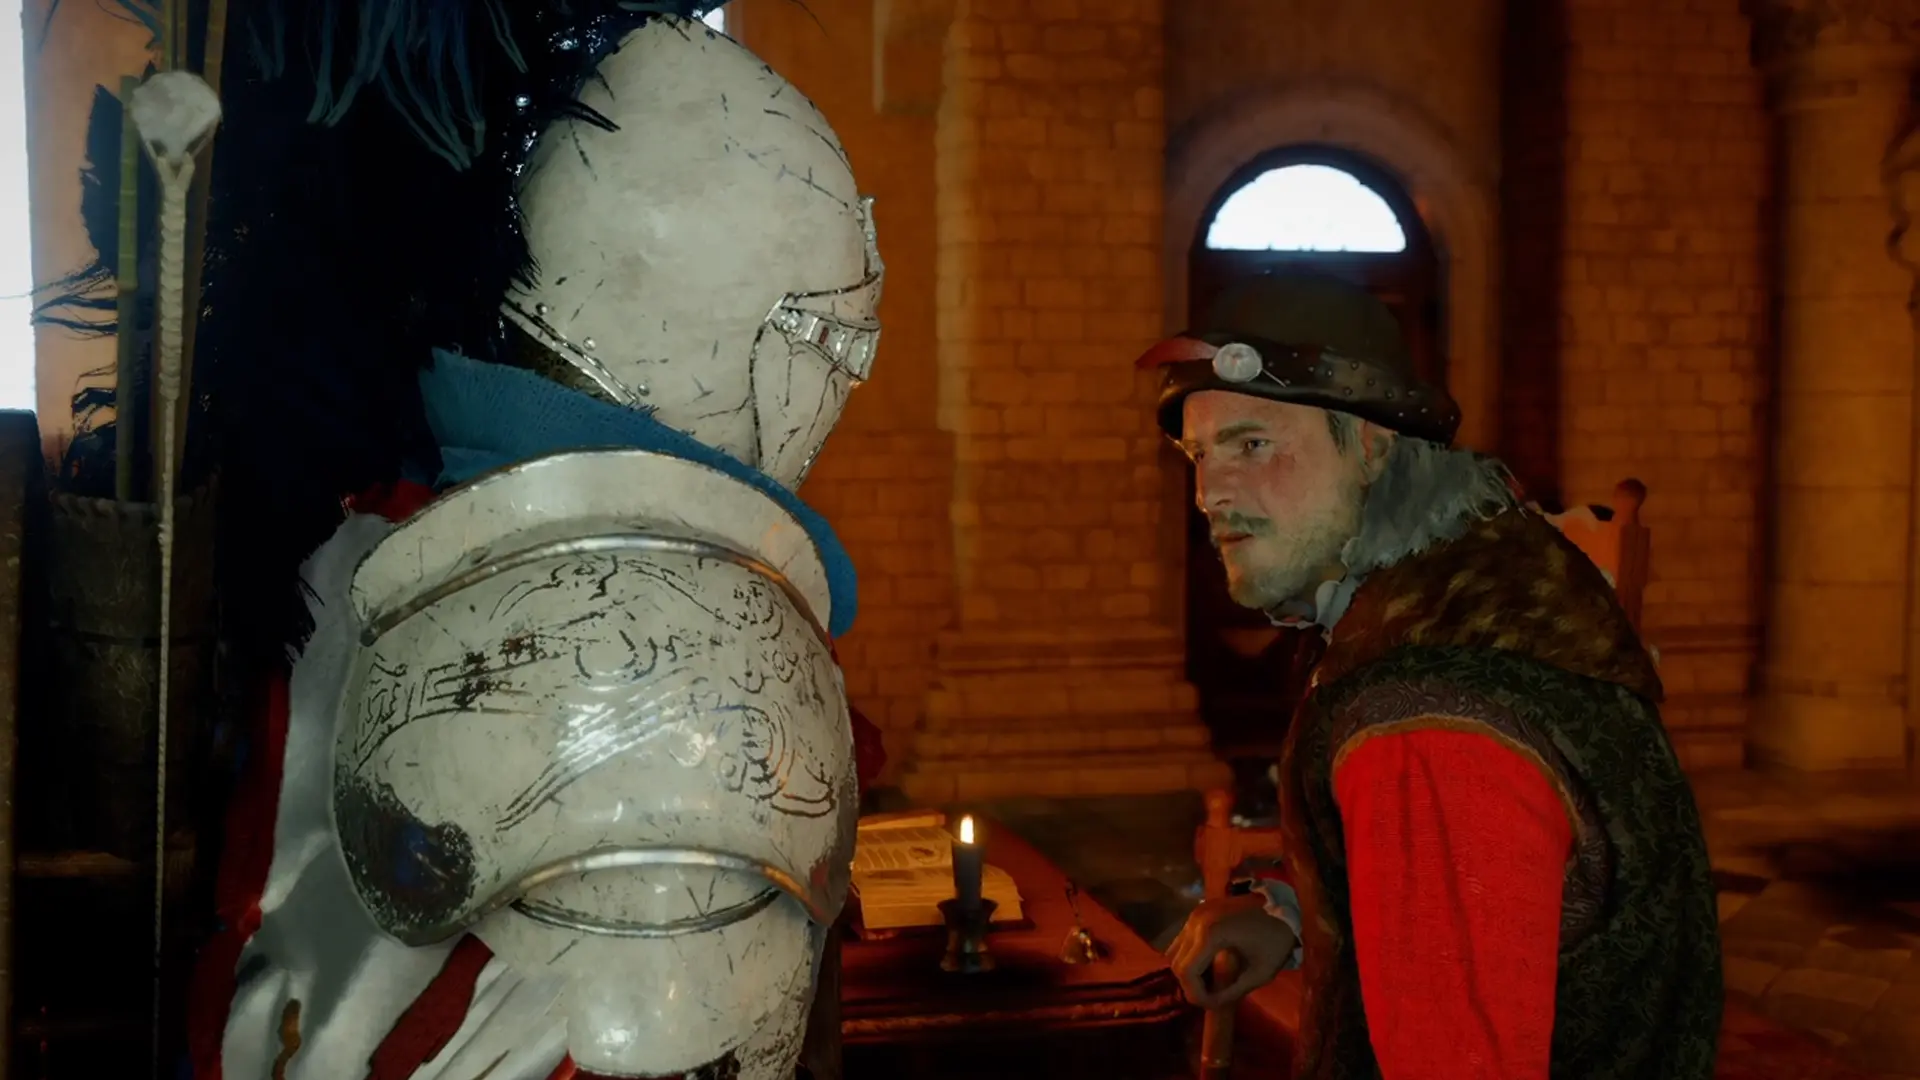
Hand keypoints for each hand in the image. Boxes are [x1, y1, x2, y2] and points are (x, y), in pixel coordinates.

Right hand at [1165, 893, 1297, 1008]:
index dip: (1195, 994)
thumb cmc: (1276, 940)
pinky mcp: (1199, 912)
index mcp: (1210, 934)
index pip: (1187, 972)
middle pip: (1177, 963)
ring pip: (1176, 951)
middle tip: (1210, 998)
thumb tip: (1212, 1005)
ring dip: (1189, 971)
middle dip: (1191, 986)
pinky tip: (1209, 965)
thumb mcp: (1259, 973)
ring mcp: (1196, 914)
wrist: (1285, 908)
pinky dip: (1191, 956)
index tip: (1211, 1006)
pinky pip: (1184, 939)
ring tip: (1209, 984)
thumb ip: (1232, 992)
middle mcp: (1196, 921)